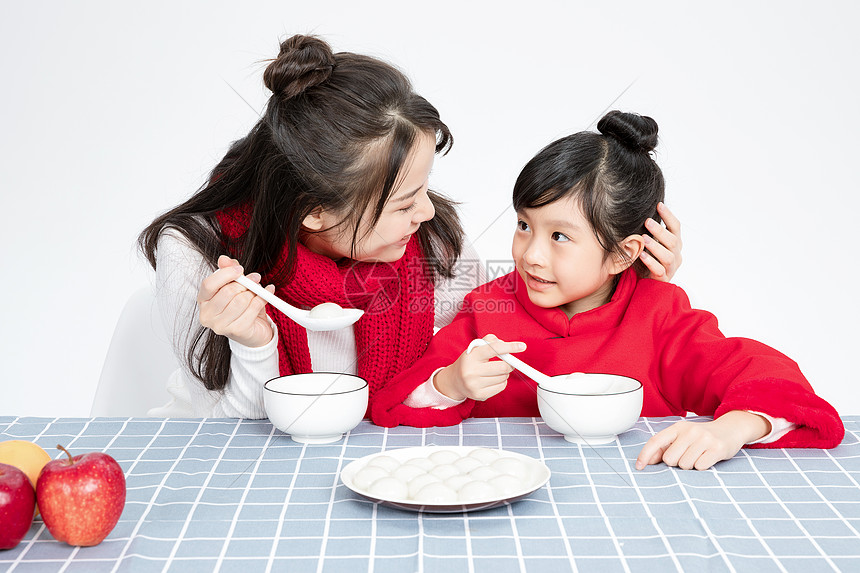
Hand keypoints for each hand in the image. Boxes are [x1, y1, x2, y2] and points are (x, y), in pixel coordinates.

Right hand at [198, 255, 275, 347]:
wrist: (254, 331)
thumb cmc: (241, 307)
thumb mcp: (234, 286)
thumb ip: (228, 271)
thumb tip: (224, 259)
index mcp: (203, 301)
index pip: (209, 284)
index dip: (226, 274)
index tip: (240, 269)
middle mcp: (208, 315)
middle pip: (228, 292)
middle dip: (245, 283)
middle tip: (255, 279)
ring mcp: (221, 326)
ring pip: (241, 300)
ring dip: (254, 293)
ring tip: (258, 291)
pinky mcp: (237, 331)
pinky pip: (253, 308)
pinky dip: (262, 299)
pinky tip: (266, 296)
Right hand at [434, 335, 526, 401]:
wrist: (454, 381)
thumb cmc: (469, 362)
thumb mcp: (474, 348)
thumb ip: (489, 341)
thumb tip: (504, 344)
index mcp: (470, 356)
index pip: (493, 349)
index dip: (509, 347)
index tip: (522, 346)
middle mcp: (471, 371)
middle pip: (502, 367)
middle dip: (510, 364)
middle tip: (509, 362)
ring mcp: (475, 385)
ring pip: (503, 377)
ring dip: (505, 373)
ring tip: (495, 371)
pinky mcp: (480, 395)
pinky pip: (501, 387)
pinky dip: (502, 381)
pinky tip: (493, 379)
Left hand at [635, 411, 770, 470]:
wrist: (731, 429)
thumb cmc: (701, 437)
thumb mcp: (682, 438)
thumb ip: (664, 448)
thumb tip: (648, 461)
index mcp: (678, 427)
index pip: (656, 441)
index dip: (645, 455)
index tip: (639, 467)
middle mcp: (690, 431)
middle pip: (670, 459)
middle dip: (676, 463)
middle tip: (687, 456)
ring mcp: (704, 439)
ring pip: (685, 465)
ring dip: (690, 466)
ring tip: (699, 456)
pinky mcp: (717, 449)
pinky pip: (700, 467)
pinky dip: (702, 467)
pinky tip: (708, 459)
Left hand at [640, 202, 681, 280]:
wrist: (647, 283)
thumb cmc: (648, 260)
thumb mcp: (651, 243)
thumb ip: (650, 231)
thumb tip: (641, 212)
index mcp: (675, 244)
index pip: (676, 227)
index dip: (669, 216)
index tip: (659, 205)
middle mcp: (676, 255)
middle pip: (673, 241)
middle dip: (660, 231)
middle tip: (647, 221)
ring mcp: (671, 268)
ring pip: (668, 256)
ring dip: (656, 246)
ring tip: (644, 239)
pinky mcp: (663, 279)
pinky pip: (659, 271)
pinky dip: (651, 262)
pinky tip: (642, 255)